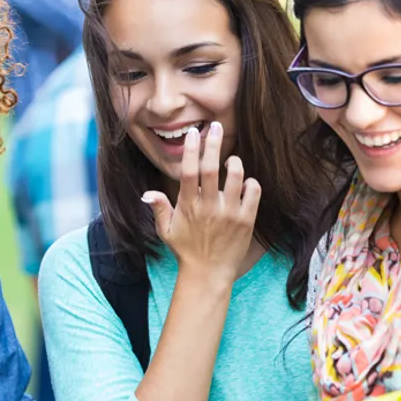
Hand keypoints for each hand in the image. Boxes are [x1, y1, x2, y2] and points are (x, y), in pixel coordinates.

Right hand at [142, 122, 260, 287]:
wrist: (208, 274)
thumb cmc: (186, 250)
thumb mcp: (166, 230)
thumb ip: (159, 208)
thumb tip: (146, 193)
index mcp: (188, 206)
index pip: (189, 172)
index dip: (191, 151)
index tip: (193, 134)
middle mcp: (209, 207)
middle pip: (211, 169)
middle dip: (213, 144)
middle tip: (216, 126)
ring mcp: (229, 214)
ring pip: (236, 178)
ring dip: (235, 163)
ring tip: (231, 159)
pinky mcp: (246, 221)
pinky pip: (253, 193)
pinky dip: (251, 182)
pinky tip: (246, 182)